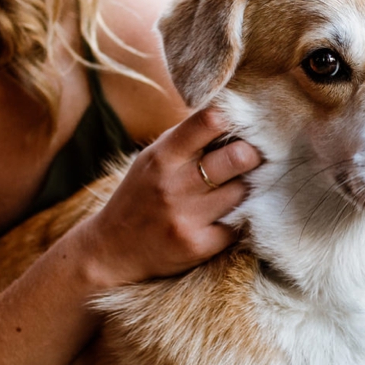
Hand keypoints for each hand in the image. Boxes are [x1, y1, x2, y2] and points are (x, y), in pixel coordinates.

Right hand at [83, 108, 260, 286]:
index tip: (244, 127)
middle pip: (238, 157)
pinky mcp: (198, 246)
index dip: (236, 119)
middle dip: (253, 155)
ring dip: (247, 189)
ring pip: (243, 191)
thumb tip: (234, 116)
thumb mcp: (153, 158)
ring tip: (237, 188)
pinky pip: (239, 225)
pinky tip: (227, 216)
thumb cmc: (141, 194)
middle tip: (252, 160)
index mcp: (163, 155)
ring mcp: (186, 217)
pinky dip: (240, 219)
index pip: (209, 121)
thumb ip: (188, 138)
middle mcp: (174, 184)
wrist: (111, 248)